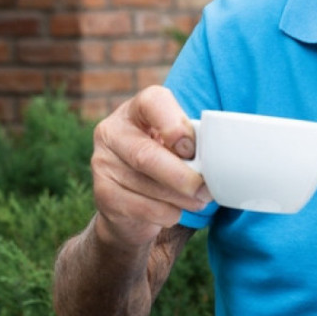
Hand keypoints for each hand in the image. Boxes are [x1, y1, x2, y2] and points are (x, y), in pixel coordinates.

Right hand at [90, 86, 209, 247]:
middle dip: (182, 176)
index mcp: (136, 109)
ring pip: (145, 184)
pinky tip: (174, 212)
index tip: (192, 149)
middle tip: (205, 190)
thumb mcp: (177, 144)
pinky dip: (165, 213)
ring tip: (197, 201)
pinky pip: (139, 207)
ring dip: (179, 198)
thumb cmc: (164, 161)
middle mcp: (112, 131)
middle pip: (146, 155)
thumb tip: (213, 160)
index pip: (153, 102)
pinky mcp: (102, 193)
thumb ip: (190, 143)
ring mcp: (103, 162)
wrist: (130, 201)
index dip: (175, 126)